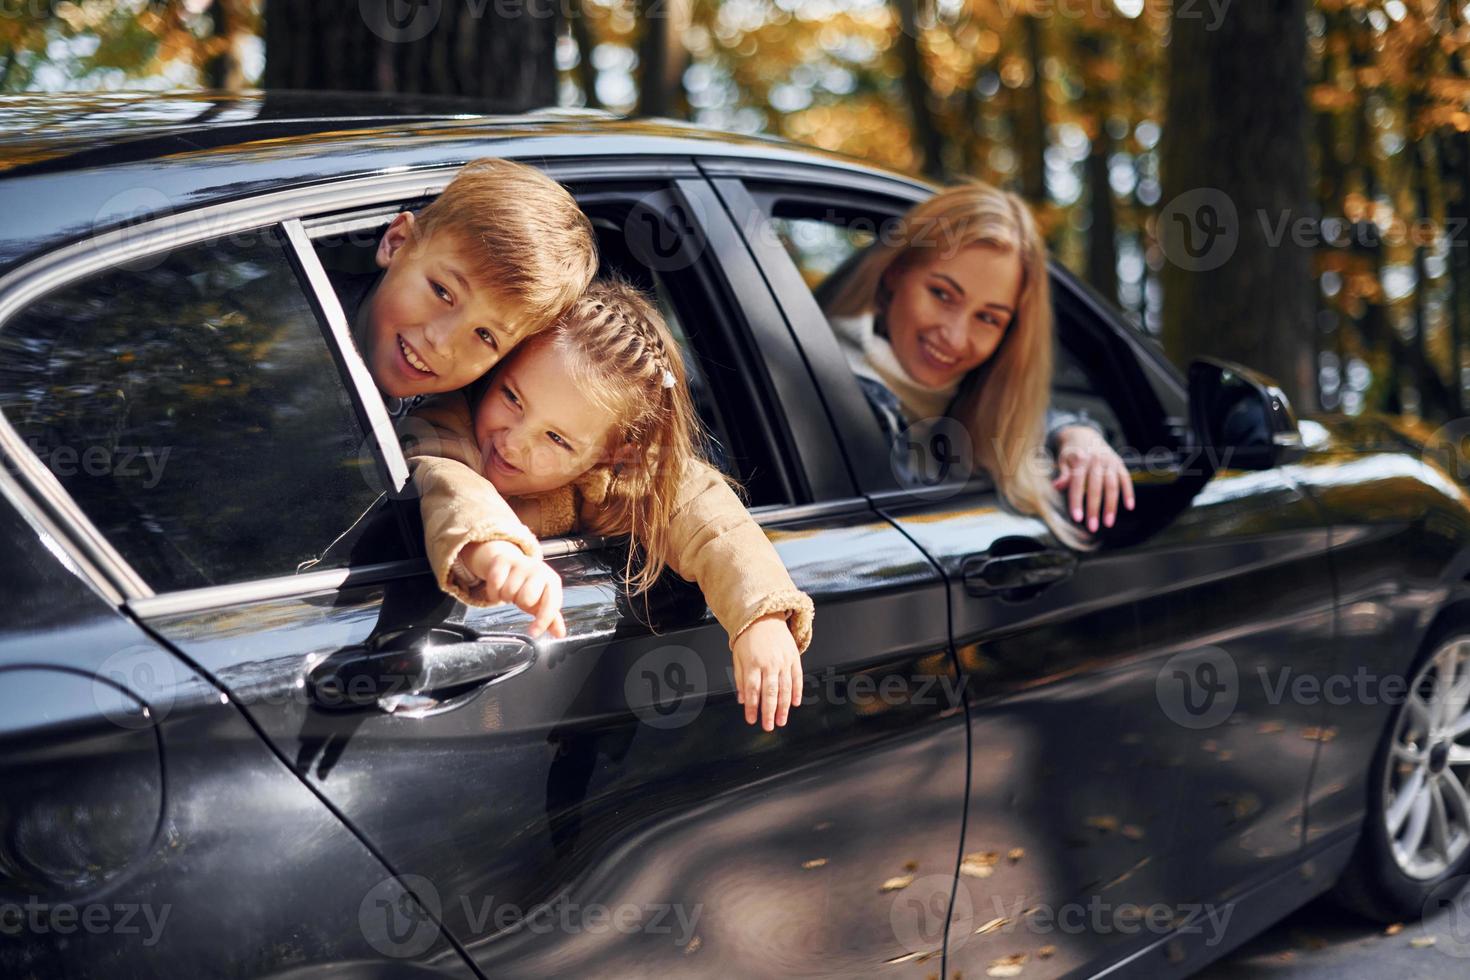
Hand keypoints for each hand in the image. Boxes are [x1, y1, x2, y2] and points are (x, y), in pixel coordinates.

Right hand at [462, 541, 565, 637]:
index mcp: (552, 582)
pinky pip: (494, 583)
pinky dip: (493, 591)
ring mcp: (521, 563)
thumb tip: (559, 634)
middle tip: (520, 597)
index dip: (542, 621)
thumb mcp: (542, 601)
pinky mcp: (504, 560)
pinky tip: (499, 587)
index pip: (550, 605)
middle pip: (526, 599)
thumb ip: (551, 618)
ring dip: (506, 596)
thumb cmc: (530, 586)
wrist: (513, 564)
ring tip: (510, 590)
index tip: (533, 633)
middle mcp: (539, 569)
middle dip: (520, 602)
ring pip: (508, 592)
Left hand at [732, 614, 802, 730]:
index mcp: (753, 663)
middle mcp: (769, 663)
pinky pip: (797, 678)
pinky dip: (797, 692)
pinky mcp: (794, 658)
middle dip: (769, 712)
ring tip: (781, 720)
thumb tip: (743, 700)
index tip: (751, 720)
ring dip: (784, 707)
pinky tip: (795, 703)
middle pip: (770, 692)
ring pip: (785, 688)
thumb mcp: (738, 657)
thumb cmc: (749, 638)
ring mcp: (784, 661)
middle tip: (769, 726)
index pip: (752, 690)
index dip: (752, 707)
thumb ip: (740, 679)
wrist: (765, 617)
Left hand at [1052, 426, 1134, 532]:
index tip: (1077, 518)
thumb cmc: (1070, 452)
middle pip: (1096, 487)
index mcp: (1080, 460)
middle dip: (1094, 509)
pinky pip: (1126, 479)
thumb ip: (1063, 474)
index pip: (1077, 483)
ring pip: (1112, 486)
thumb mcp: (1063, 460)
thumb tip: (1057, 486)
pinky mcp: (1119, 464)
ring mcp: (1110, 462)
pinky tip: (1129, 507)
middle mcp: (1096, 460)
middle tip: (1092, 527)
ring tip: (1108, 523)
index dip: (1077, 501)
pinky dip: (1129, 492)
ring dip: (1111, 506)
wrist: (1084, 434)